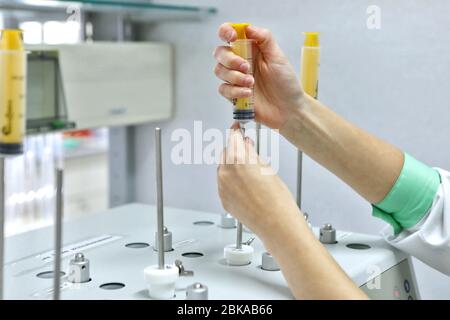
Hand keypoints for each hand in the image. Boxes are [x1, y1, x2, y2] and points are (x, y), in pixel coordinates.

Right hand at [214, 23, 303, 128]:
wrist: (288, 109)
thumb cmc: (286, 83)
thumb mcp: (278, 57)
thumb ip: (264, 39)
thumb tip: (248, 28)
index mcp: (250, 49)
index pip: (230, 34)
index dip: (226, 32)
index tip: (232, 37)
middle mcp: (241, 62)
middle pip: (220, 53)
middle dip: (231, 59)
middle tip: (246, 67)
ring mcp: (236, 78)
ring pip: (219, 71)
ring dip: (234, 77)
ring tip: (251, 83)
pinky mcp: (234, 94)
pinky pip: (223, 89)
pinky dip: (234, 91)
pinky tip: (248, 94)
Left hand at [217, 124, 300, 238]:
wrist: (275, 222)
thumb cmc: (276, 198)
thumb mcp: (266, 167)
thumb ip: (251, 154)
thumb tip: (245, 145)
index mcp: (237, 159)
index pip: (232, 137)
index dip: (236, 131)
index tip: (237, 128)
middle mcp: (225, 171)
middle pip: (226, 152)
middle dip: (235, 150)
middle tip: (248, 152)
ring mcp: (222, 186)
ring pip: (224, 169)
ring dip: (233, 167)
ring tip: (251, 175)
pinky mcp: (223, 198)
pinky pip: (224, 184)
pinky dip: (232, 182)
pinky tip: (247, 188)